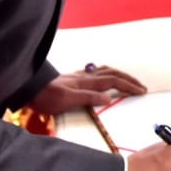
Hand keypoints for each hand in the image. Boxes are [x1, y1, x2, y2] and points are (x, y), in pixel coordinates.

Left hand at [27, 67, 146, 115]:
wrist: (29, 88)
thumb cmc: (46, 96)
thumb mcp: (67, 100)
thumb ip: (88, 98)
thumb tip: (109, 98)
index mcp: (87, 82)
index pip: (113, 81)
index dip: (128, 85)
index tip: (141, 91)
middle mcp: (85, 76)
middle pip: (112, 73)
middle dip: (128, 79)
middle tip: (140, 86)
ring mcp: (79, 76)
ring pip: (104, 70)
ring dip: (118, 74)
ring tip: (127, 79)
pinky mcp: (72, 79)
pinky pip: (95, 73)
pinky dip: (105, 73)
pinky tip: (102, 77)